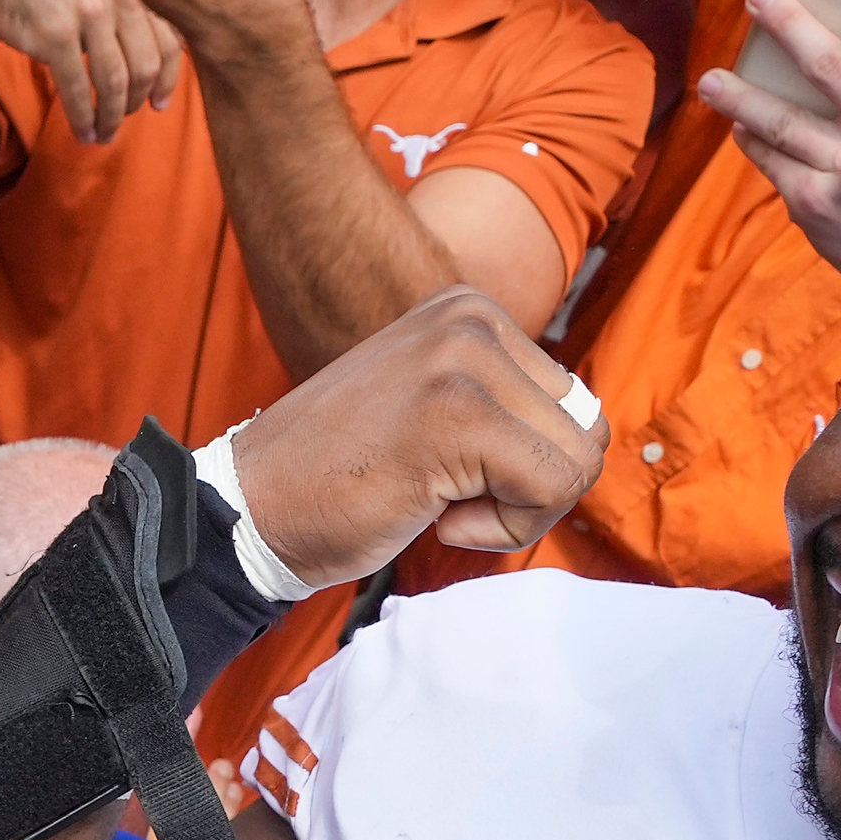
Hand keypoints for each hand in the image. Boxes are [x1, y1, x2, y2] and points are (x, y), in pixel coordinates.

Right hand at [227, 288, 604, 572]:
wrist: (249, 509)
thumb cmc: (337, 479)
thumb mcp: (431, 406)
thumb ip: (503, 401)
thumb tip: (591, 432)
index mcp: (467, 310)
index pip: (572, 402)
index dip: (524, 465)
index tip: (446, 471)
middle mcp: (471, 319)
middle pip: (586, 429)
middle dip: (531, 487)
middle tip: (447, 495)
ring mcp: (464, 361)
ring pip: (578, 460)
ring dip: (519, 510)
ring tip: (440, 503)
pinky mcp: (461, 414)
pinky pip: (553, 487)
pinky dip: (504, 529)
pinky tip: (435, 517)